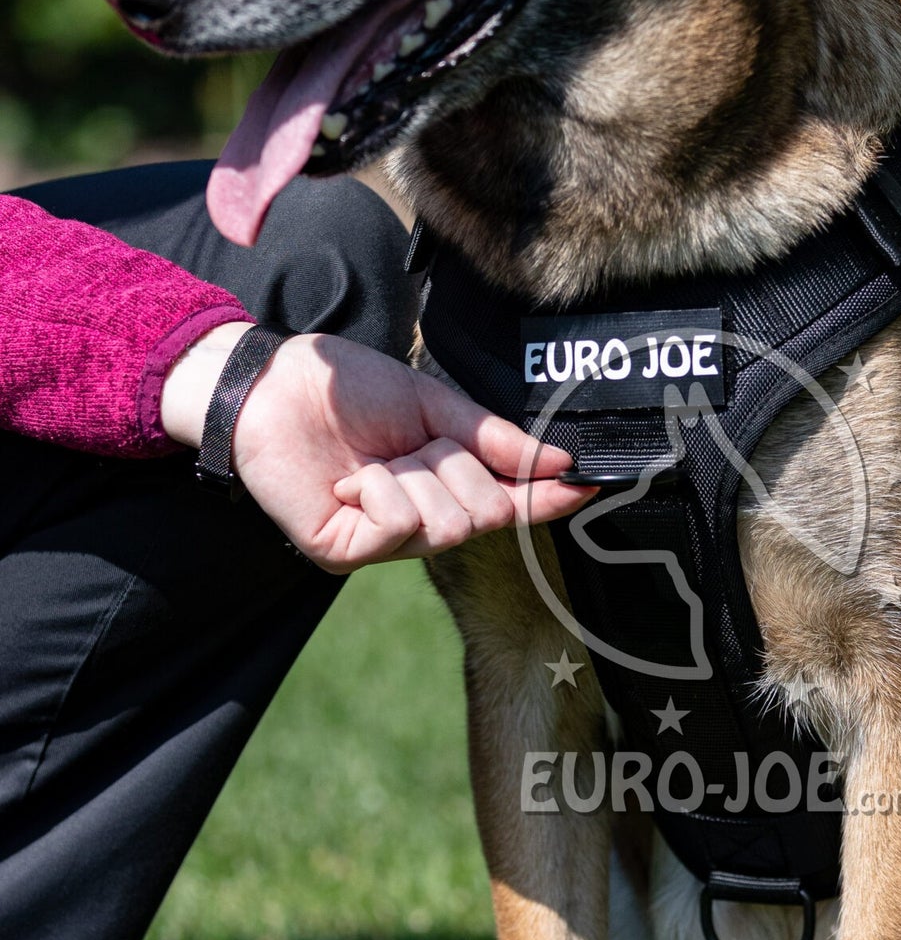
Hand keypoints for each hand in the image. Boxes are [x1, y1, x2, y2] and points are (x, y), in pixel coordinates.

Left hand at [160, 321, 592, 570]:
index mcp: (443, 486)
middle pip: (483, 516)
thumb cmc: (348, 392)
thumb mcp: (434, 406)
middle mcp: (419, 523)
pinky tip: (349, 480)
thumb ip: (494, 439)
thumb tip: (560, 462)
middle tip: (413, 447)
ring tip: (373, 463)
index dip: (546, 499)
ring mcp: (382, 544)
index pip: (507, 502)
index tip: (589, 485)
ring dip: (414, 477)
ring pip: (445, 525)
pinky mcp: (344, 553)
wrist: (272, 386)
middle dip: (457, 469)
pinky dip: (379, 490)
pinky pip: (396, 526)